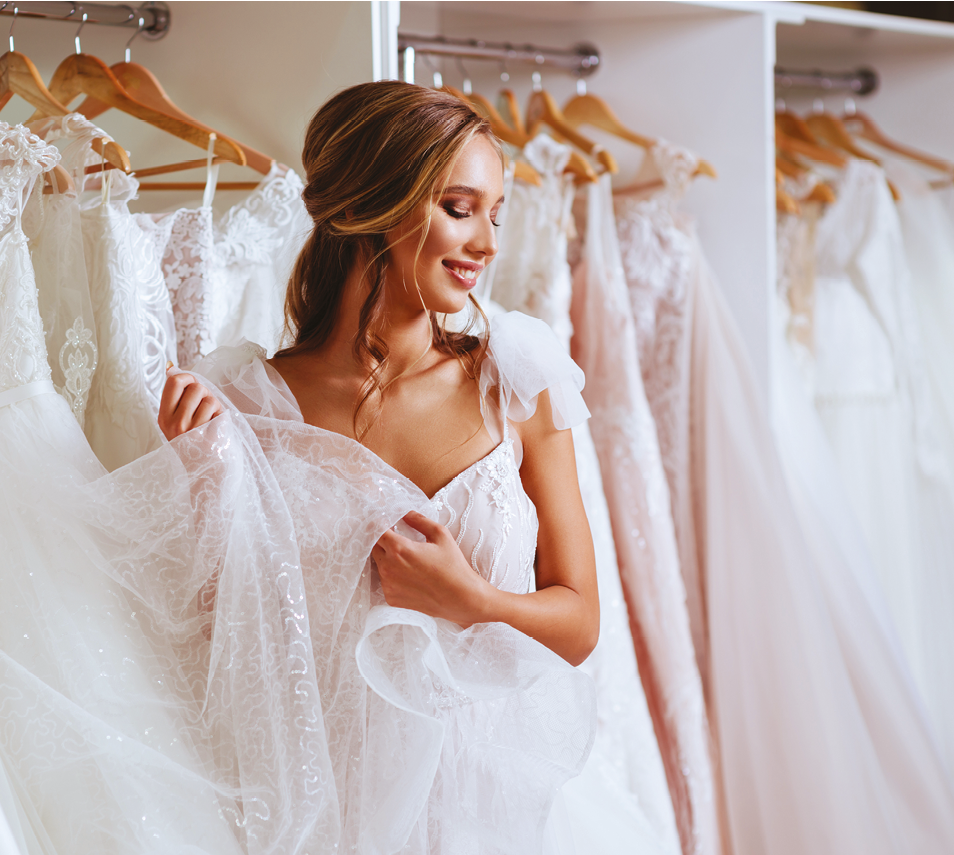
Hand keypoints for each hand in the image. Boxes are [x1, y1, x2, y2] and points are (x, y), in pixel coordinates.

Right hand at [158, 363, 224, 439]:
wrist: (204, 469)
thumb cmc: (192, 440)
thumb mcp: (176, 419)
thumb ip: (176, 395)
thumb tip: (171, 367)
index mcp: (164, 416)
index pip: (175, 380)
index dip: (189, 378)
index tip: (193, 388)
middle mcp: (174, 424)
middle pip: (196, 387)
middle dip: (206, 393)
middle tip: (205, 408)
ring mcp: (191, 432)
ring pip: (210, 399)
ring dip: (216, 406)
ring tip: (211, 419)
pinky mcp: (208, 439)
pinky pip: (220, 413)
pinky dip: (222, 416)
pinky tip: (217, 428)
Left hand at [371, 511, 490, 626]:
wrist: (460, 598)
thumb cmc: (453, 566)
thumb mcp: (440, 535)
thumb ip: (419, 520)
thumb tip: (405, 513)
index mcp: (399, 549)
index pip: (376, 531)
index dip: (380, 524)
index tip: (388, 523)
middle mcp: (388, 567)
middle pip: (374, 547)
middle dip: (383, 541)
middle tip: (399, 540)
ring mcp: (388, 585)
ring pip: (378, 565)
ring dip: (387, 559)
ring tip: (408, 560)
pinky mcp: (391, 598)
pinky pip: (385, 581)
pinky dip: (392, 576)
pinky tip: (410, 576)